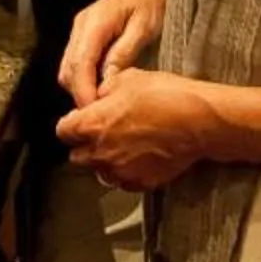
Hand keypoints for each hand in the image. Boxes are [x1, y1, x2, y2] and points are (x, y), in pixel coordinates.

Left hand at [54, 67, 212, 191]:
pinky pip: (123, 181)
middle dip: (85, 145)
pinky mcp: (139, 183)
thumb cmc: (164, 95)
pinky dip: (126, 172)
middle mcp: (100, 153)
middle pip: (77, 156)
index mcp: (92, 125)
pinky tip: (139, 157)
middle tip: (103, 132)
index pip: (63, 131)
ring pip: (99, 171)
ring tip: (123, 146)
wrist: (198, 122)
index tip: (82, 119)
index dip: (72, 124)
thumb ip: (105, 91)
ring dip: (105, 160)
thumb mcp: (128, 78)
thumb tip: (99, 98)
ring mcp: (120, 171)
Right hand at [59, 0, 170, 107]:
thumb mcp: (144, 28)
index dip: (83, 92)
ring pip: (68, 67)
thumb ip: (123, 54)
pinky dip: (83, 78)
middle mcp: (81, 25)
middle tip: (100, 115)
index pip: (79, 64)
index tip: (94, 114)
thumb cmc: (154, 1)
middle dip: (79, 94)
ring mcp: (80, 28)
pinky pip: (76, 61)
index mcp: (95, 22)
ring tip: (102, 106)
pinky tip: (101, 88)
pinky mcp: (85, 33)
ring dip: (80, 87)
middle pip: (68, 69)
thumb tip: (106, 84)